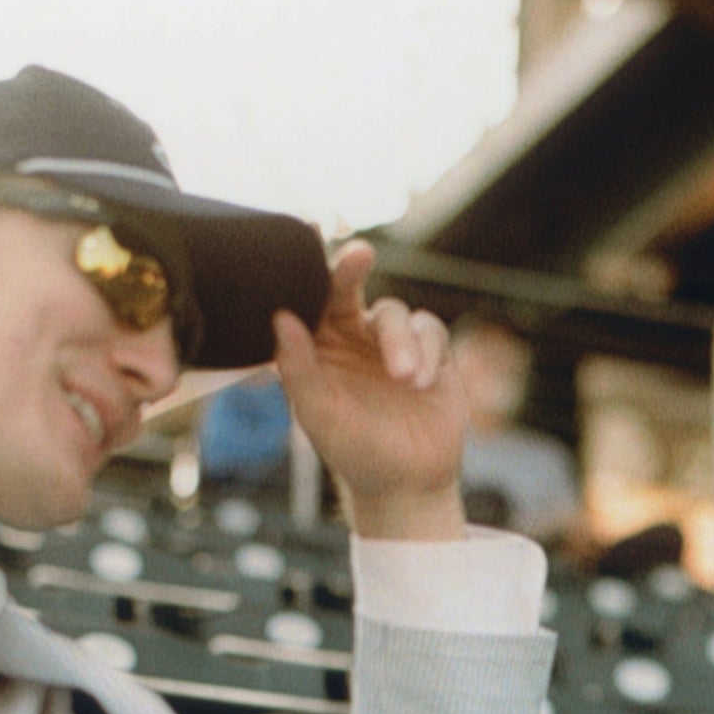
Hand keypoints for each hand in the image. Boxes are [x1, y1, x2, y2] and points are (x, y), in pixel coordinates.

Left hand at [271, 242, 466, 539]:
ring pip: (396, 314)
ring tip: (406, 379)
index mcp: (318, 345)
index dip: (306, 264)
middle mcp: (354, 335)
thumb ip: (297, 367)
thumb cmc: (354, 450)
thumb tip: (280, 317)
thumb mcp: (319, 414)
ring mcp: (393, 342)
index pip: (308, 297)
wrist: (408, 482)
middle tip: (359, 256)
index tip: (307, 231)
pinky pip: (431, 330)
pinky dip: (429, 352)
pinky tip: (424, 383)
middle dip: (352, 269)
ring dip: (400, 342)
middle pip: (350, 287)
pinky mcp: (433, 352)